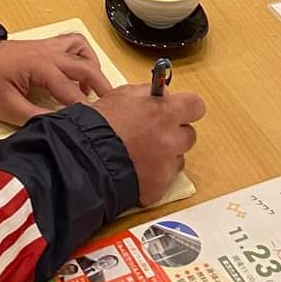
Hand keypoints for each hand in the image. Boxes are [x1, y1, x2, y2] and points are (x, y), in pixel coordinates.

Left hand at [0, 34, 113, 125]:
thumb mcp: (8, 108)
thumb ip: (35, 118)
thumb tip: (59, 126)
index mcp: (41, 67)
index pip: (71, 91)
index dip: (85, 109)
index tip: (97, 123)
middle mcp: (50, 53)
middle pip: (86, 67)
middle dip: (102, 86)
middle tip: (113, 104)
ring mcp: (49, 45)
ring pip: (83, 49)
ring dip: (93, 66)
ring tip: (94, 88)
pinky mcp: (47, 44)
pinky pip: (73, 42)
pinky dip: (83, 54)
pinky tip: (81, 69)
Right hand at [92, 82, 204, 205]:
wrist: (84, 158)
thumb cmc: (98, 125)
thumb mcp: (122, 95)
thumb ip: (147, 94)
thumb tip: (162, 95)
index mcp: (164, 112)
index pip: (196, 106)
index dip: (187, 108)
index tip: (180, 110)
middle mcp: (171, 139)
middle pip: (189, 135)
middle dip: (176, 133)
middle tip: (156, 133)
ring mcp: (166, 165)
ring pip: (178, 158)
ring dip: (166, 155)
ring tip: (142, 153)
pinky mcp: (158, 187)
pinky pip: (165, 179)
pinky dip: (154, 175)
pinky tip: (136, 169)